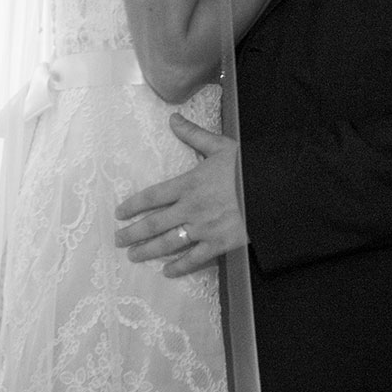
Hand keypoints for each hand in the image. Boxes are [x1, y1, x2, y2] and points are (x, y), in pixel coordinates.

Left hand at [114, 114, 247, 275]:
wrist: (274, 189)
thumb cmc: (248, 166)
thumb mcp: (221, 146)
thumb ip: (194, 135)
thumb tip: (173, 119)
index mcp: (189, 184)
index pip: (153, 196)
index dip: (133, 205)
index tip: (119, 213)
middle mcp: (190, 208)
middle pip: (154, 223)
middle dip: (133, 233)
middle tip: (118, 240)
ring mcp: (203, 228)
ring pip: (168, 243)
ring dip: (148, 251)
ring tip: (133, 256)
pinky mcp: (219, 244)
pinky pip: (194, 258)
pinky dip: (179, 267)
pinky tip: (167, 272)